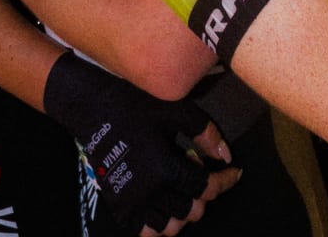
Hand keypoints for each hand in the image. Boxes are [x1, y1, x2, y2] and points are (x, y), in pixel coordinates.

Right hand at [43, 51, 239, 234]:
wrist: (93, 108)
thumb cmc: (136, 104)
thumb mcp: (176, 109)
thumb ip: (205, 133)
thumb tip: (226, 156)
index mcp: (165, 167)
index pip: (206, 188)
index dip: (225, 182)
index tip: (234, 173)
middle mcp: (148, 192)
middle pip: (190, 212)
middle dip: (203, 195)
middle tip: (200, 173)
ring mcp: (131, 202)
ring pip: (168, 227)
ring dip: (183, 212)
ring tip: (183, 190)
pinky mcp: (118, 205)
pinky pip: (143, 231)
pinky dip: (158, 223)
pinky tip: (163, 203)